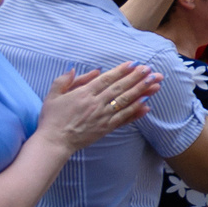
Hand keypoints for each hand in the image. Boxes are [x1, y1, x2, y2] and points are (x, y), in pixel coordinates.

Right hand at [36, 63, 162, 152]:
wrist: (54, 142)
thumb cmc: (52, 118)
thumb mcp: (54, 94)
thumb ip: (66, 80)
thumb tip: (89, 71)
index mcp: (84, 93)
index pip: (107, 79)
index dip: (122, 71)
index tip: (135, 64)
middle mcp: (96, 103)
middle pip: (120, 88)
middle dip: (137, 78)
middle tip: (151, 70)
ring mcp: (103, 116)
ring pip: (125, 102)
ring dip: (142, 92)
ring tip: (155, 84)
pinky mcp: (106, 128)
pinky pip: (123, 118)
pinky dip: (136, 112)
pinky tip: (147, 105)